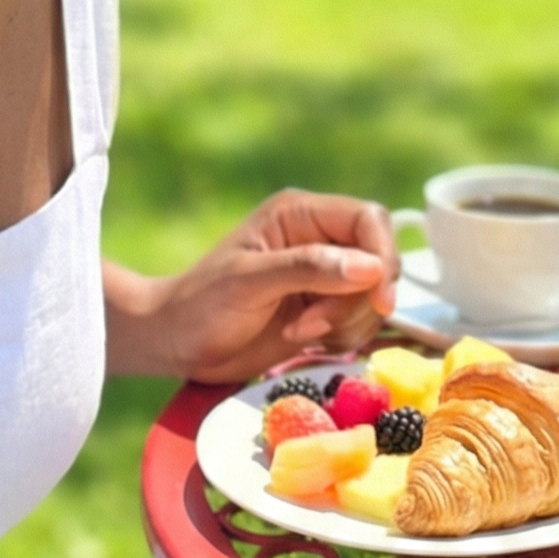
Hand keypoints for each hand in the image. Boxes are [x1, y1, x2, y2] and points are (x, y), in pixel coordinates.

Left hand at [104, 189, 398, 384]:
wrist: (176, 343)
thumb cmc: (201, 305)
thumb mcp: (249, 282)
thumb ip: (308, 269)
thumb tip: (370, 267)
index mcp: (301, 214)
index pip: (370, 220)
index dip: (383, 257)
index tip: (378, 300)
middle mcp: (319, 240)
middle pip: (379, 262)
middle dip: (358, 300)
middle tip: (314, 325)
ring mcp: (324, 277)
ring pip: (373, 297)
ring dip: (347, 323)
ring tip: (299, 333)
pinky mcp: (324, 310)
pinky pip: (360, 322)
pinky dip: (344, 338)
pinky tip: (304, 340)